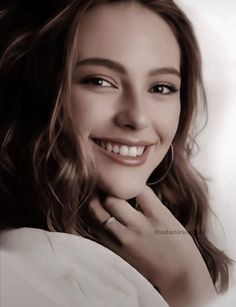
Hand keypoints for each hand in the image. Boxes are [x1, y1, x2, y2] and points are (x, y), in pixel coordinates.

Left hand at [88, 185, 216, 306]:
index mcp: (157, 215)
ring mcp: (126, 241)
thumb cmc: (180, 246)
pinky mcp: (118, 253)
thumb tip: (135, 190)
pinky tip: (98, 215)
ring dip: (95, 203)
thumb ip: (151, 204)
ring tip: (96, 196)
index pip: (136, 189)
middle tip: (105, 185)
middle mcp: (139, 226)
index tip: (125, 180)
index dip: (129, 181)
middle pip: (112, 200)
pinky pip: (99, 232)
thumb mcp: (170, 219)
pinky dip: (96, 221)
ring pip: (99, 215)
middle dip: (106, 189)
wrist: (180, 278)